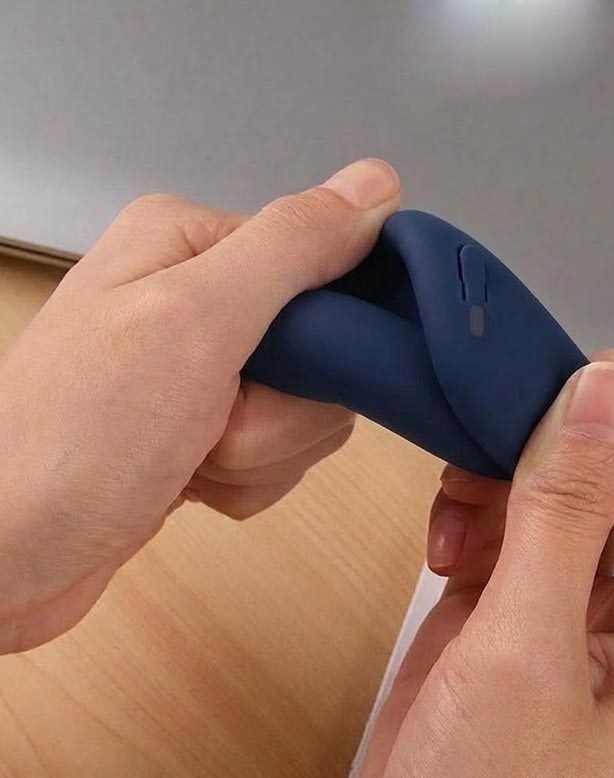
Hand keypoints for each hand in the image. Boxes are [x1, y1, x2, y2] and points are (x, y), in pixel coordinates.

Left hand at [0, 158, 400, 652]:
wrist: (8, 561)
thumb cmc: (76, 438)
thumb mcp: (192, 323)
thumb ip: (292, 248)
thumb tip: (378, 182)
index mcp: (194, 244)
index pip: (326, 270)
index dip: (322, 337)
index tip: (273, 375)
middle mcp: (199, 298)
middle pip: (323, 354)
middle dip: (281, 413)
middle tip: (211, 424)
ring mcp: (205, 368)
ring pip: (308, 413)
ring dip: (262, 453)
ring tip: (191, 457)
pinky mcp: (210, 427)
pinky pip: (281, 452)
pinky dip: (247, 480)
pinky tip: (193, 482)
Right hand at [357, 352, 613, 777]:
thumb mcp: (523, 655)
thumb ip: (564, 519)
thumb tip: (602, 388)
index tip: (573, 400)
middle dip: (583, 426)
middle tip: (508, 422)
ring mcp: (572, 600)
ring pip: (572, 483)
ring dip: (514, 469)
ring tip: (458, 504)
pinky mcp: (509, 603)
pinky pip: (510, 517)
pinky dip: (475, 506)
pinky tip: (442, 546)